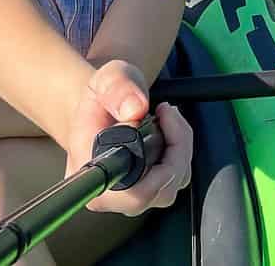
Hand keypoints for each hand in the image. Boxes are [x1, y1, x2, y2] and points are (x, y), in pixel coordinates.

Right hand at [65, 61, 192, 215]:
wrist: (103, 106)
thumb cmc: (101, 97)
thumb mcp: (107, 78)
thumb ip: (117, 89)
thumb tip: (135, 110)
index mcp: (93, 173)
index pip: (129, 195)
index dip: (152, 174)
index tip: (156, 131)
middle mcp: (111, 193)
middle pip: (159, 190)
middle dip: (174, 146)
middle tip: (165, 112)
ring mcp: (134, 193)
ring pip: (173, 182)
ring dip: (180, 144)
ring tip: (165, 114)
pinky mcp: (153, 188)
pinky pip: (179, 174)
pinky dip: (182, 147)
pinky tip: (170, 126)